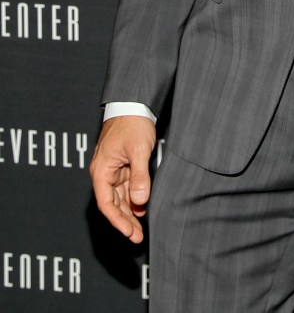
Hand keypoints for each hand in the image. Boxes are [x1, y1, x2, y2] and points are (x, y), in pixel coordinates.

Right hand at [89, 116, 156, 243]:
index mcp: (101, 170)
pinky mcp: (122, 165)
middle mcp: (104, 173)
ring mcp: (113, 169)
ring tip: (140, 229)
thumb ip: (139, 175)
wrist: (133, 103)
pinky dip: (133, 199)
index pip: (106, 204)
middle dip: (125, 222)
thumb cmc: (133, 123)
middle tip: (137, 238)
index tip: (130, 233)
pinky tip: (142, 208)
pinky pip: (125, 187)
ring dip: (129, 213)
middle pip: (112, 204)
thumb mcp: (139, 149)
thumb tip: (139, 201)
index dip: (117, 221)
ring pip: (119, 198)